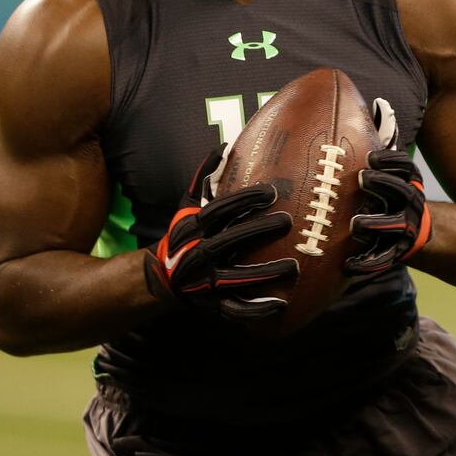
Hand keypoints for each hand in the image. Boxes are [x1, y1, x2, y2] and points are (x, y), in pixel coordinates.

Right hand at [147, 146, 296, 319]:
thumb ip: (204, 177)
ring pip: (235, 278)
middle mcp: (198, 253)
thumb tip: (225, 146)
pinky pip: (235, 310)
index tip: (271, 192)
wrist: (162, 278)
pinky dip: (257, 309)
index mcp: (194, 227)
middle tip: (288, 222)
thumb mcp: (187, 204)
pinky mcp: (213, 305)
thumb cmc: (185, 234)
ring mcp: (205, 281)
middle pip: (229, 241)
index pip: (220, 211)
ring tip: (293, 266)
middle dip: (258, 231)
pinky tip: (281, 304)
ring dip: (264, 273)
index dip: (244, 200)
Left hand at [345, 147, 431, 275]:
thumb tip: (377, 103)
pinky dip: (366, 263)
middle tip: (362, 178)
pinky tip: (348, 264)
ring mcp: (403, 228)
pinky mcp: (394, 252)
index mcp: (407, 181)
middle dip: (383, 184)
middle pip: (400, 192)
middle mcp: (408, 203)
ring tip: (356, 223)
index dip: (389, 161)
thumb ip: (384, 144)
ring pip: (392, 226)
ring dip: (375, 223)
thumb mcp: (392, 171)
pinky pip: (382, 259)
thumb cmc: (389, 194)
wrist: (415, 234)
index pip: (404, 168)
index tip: (370, 157)